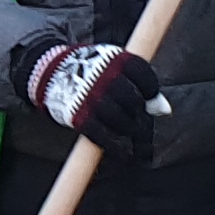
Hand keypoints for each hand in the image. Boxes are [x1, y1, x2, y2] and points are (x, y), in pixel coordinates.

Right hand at [25, 39, 168, 162]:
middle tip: (140, 119)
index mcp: (115, 59)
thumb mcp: (113, 64)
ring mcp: (91, 99)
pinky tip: (125, 154)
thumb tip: (164, 109)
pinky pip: (103, 137)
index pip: (144, 75)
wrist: (50, 72)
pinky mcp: (80, 118)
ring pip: (121, 120)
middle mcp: (104, 78)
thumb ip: (138, 81)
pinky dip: (116, 149)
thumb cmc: (92, 71)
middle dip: (140, 113)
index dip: (151, 90)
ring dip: (130, 129)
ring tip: (132, 131)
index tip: (149, 99)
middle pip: (133, 100)